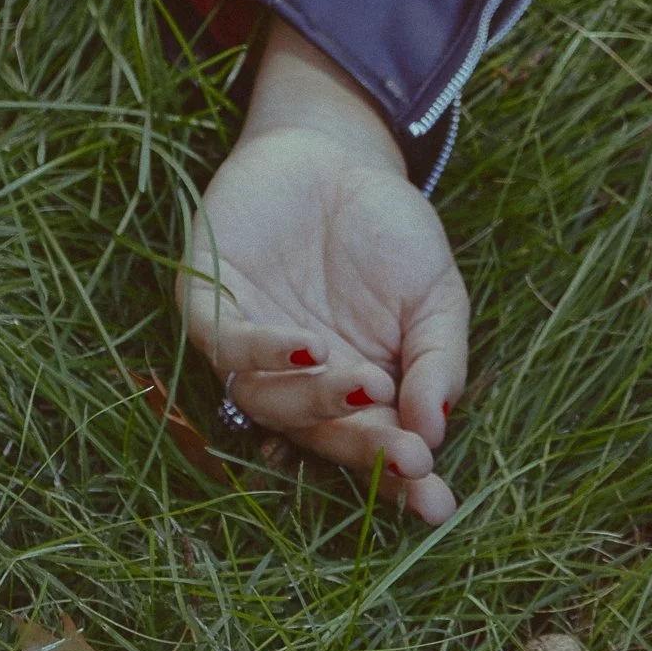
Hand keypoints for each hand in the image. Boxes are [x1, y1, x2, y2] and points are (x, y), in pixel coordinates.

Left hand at [179, 24, 469, 524]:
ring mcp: (252, 350)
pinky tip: (312, 346)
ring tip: (365, 383)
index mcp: (358, 389)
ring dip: (317, 404)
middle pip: (323, 437)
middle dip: (365, 453)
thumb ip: (440, 358)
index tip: (437, 501)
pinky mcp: (211, 307)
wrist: (333, 150)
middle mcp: (299, 384)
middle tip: (408, 458)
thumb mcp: (436, 292)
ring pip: (270, 403)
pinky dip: (266, 354)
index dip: (402, 479)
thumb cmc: (387, 228)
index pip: (377, 446)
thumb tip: (437, 427)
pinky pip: (229, 348)